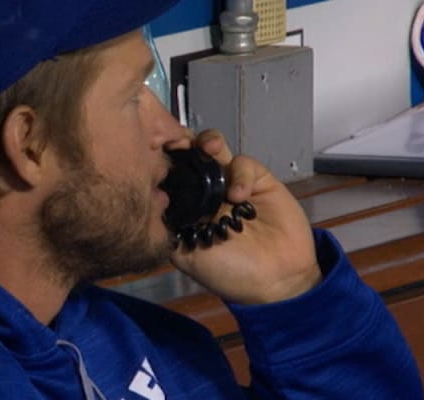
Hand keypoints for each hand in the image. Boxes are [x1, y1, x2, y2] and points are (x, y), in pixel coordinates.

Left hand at [168, 130, 322, 304]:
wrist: (275, 281)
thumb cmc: (229, 272)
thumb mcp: (186, 255)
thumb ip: (169, 228)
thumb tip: (148, 201)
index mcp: (184, 204)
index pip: (167, 172)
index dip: (159, 159)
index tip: (151, 150)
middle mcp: (203, 190)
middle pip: (188, 153)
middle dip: (181, 141)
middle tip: (178, 142)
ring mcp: (229, 183)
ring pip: (213, 148)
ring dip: (208, 142)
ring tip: (209, 150)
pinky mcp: (257, 181)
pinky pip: (244, 163)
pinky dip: (240, 174)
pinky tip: (239, 195)